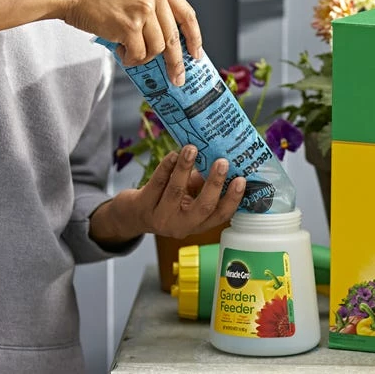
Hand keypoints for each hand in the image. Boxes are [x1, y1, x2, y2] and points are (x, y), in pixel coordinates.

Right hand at [61, 0, 201, 85]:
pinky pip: (139, 54)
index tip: (196, 54)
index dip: (194, 38)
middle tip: (177, 78)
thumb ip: (153, 7)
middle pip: (173, 38)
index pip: (187, 15)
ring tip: (127, 49)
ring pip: (156, 49)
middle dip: (175, 63)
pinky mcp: (129, 26)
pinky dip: (130, 58)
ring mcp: (143, 10)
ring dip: (142, 56)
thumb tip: (168, 43)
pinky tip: (120, 50)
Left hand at [89, 145, 244, 246]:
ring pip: (176, 192)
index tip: (241, 180)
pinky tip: (173, 154)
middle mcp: (181, 225)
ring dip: (185, 168)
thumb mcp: (189, 196)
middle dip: (214, 183)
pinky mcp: (143, 207)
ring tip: (192, 148)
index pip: (220, 215)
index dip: (232, 199)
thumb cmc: (168, 200)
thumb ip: (204, 182)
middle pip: (202, 207)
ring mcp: (161, 218)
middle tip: (222, 162)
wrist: (133, 215)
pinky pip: (156, 184)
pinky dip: (166, 167)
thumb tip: (223, 158)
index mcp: (198, 223)